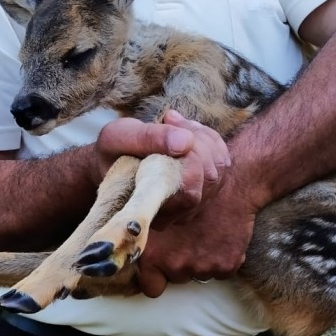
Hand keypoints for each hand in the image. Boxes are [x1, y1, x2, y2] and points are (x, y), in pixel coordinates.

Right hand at [93, 111, 230, 222]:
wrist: (113, 162)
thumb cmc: (113, 153)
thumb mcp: (117, 138)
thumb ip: (147, 138)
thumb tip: (184, 142)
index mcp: (153, 207)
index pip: (190, 191)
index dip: (189, 158)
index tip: (166, 126)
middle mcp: (176, 214)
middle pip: (210, 178)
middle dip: (196, 141)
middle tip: (169, 121)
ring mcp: (192, 204)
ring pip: (220, 169)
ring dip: (203, 138)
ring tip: (175, 124)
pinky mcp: (204, 189)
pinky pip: (223, 163)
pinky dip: (210, 139)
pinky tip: (188, 131)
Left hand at [137, 166, 258, 297]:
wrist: (233, 180)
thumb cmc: (189, 182)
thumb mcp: (152, 199)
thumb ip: (140, 228)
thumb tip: (127, 243)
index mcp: (152, 252)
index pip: (149, 286)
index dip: (154, 275)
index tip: (159, 261)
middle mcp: (175, 264)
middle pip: (175, 277)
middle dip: (177, 261)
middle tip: (184, 235)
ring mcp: (203, 267)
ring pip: (197, 273)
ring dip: (199, 258)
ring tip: (202, 232)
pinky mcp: (227, 266)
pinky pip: (219, 270)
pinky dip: (220, 257)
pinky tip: (218, 235)